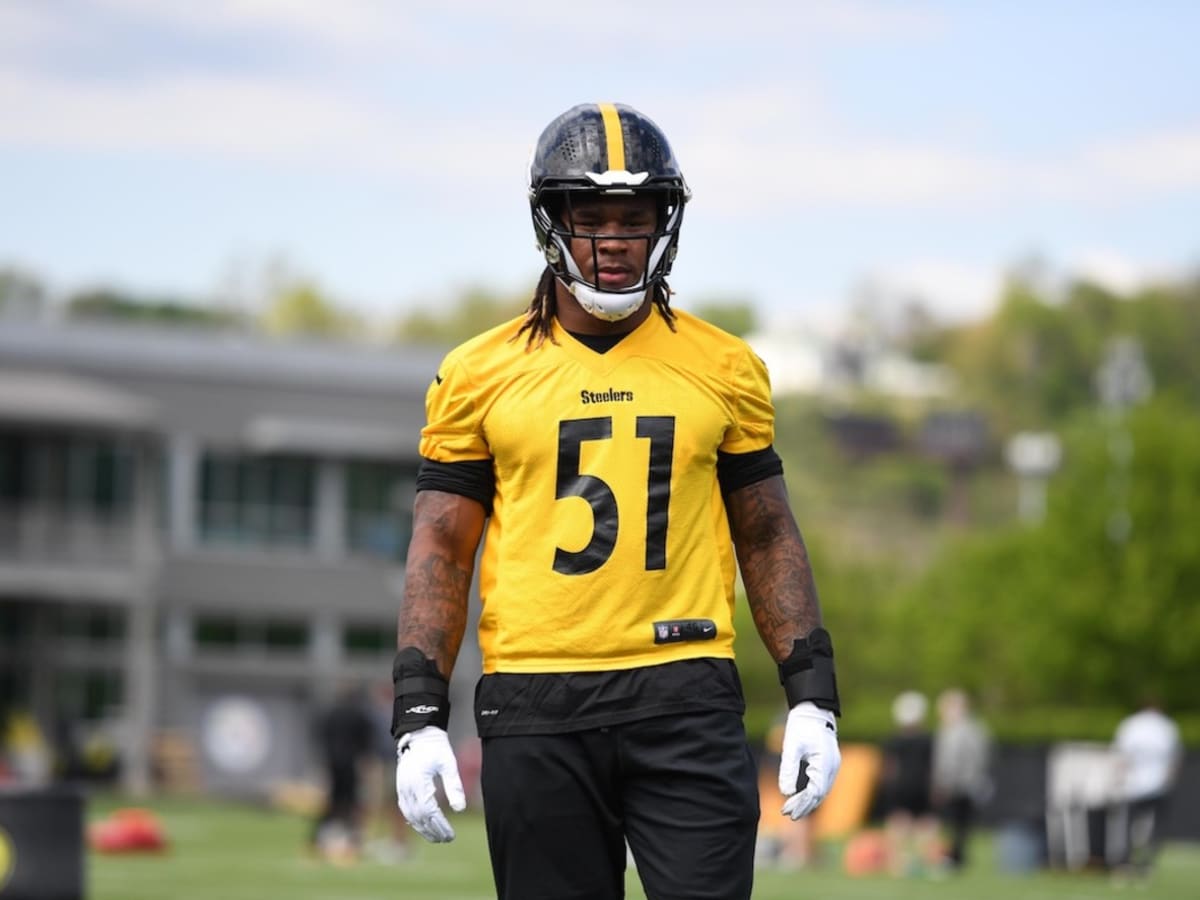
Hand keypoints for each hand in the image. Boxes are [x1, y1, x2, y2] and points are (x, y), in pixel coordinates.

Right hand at [395, 726, 465, 841]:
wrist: (419, 735)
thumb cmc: (436, 748)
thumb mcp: (449, 764)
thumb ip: (454, 786)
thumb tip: (460, 809)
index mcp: (419, 782)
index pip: (429, 812)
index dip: (440, 826)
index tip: (451, 835)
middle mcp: (407, 788)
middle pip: (419, 817)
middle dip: (433, 831)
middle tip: (447, 839)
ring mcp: (402, 789)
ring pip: (410, 816)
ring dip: (423, 829)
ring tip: (438, 838)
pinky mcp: (401, 788)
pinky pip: (406, 810)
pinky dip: (414, 821)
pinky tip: (424, 828)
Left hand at [778, 701, 840, 819]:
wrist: (813, 710)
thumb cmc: (801, 726)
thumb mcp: (791, 746)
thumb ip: (788, 768)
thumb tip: (785, 792)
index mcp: (824, 763)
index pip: (815, 792)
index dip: (801, 804)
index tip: (787, 811)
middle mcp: (832, 767)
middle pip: (819, 795)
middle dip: (804, 806)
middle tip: (787, 815)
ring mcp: (833, 766)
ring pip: (822, 791)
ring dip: (808, 801)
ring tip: (792, 810)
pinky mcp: (829, 763)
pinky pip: (822, 784)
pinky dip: (812, 793)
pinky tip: (801, 798)